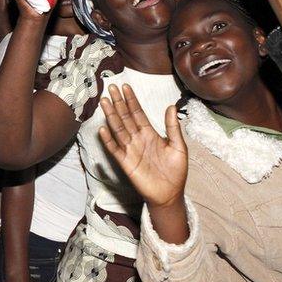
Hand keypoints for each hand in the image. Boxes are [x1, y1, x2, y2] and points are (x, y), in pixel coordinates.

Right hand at [99, 84, 186, 209]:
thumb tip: (171, 106)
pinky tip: (103, 129)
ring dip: (111, 116)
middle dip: (118, 103)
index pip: (138, 113)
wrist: (170, 194)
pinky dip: (108, 140)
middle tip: (111, 88)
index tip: (126, 87)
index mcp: (150, 133)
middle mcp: (138, 139)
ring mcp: (130, 150)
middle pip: (125, 117)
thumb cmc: (176, 171)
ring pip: (118, 129)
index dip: (132, 100)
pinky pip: (115, 149)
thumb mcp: (179, 147)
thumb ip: (173, 127)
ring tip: (104, 102)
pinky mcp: (125, 163)